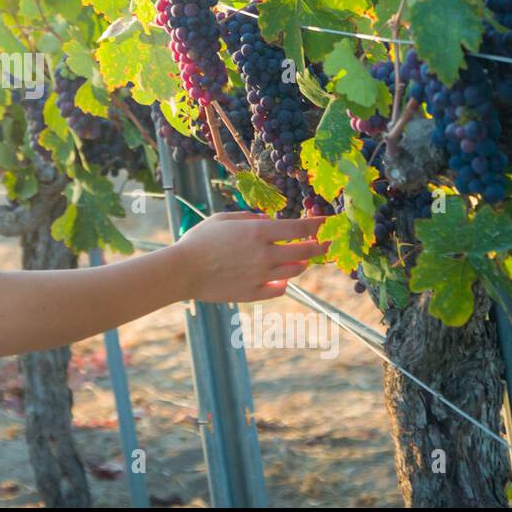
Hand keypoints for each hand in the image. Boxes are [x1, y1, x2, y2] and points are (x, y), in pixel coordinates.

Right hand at [174, 210, 327, 302]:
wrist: (183, 271)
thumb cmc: (199, 240)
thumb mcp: (223, 219)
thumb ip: (250, 218)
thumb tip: (268, 222)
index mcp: (259, 232)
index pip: (300, 227)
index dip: (318, 224)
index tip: (328, 223)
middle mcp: (265, 254)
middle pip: (306, 251)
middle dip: (320, 246)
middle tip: (325, 243)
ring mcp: (262, 275)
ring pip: (296, 270)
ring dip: (301, 263)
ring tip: (299, 259)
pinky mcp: (254, 293)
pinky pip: (280, 289)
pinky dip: (283, 282)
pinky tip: (278, 277)